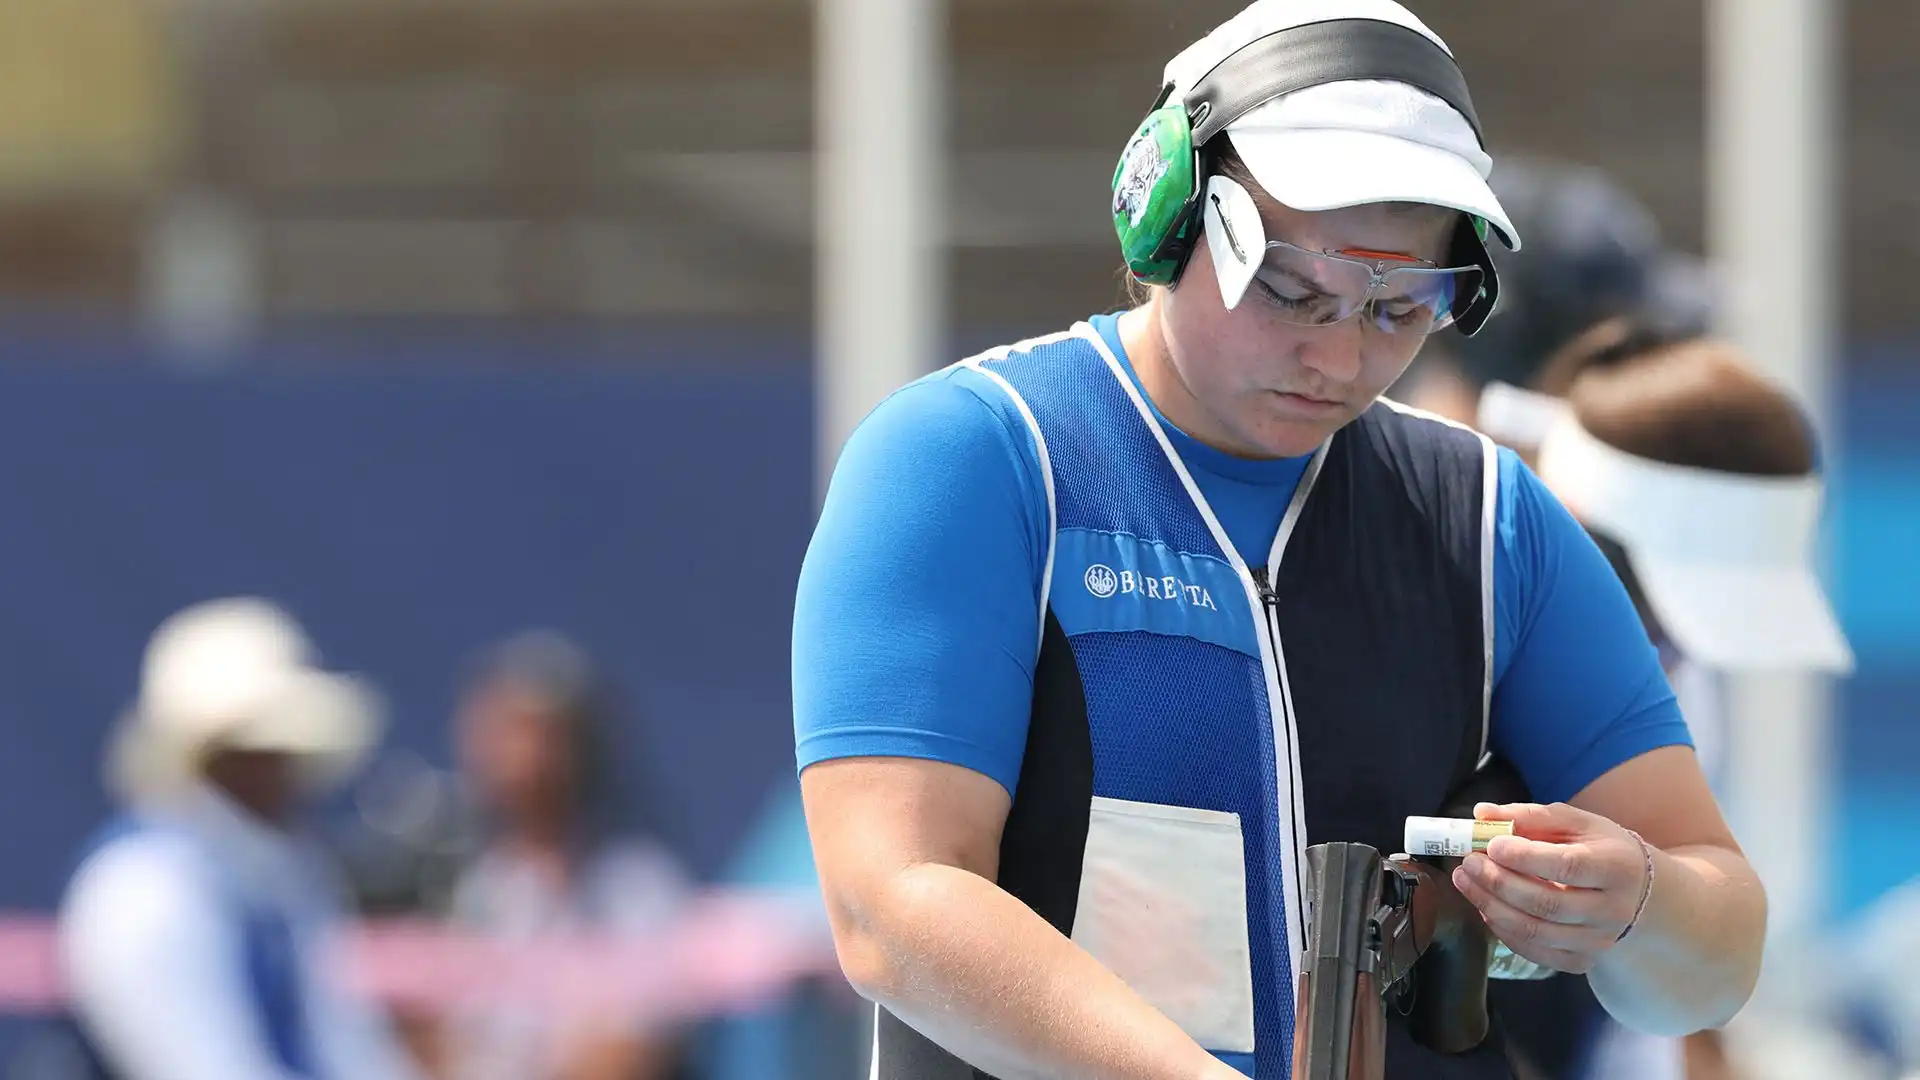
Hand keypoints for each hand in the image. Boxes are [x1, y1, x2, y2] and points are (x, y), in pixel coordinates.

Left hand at [1447, 801, 1651, 974]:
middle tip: (1468, 862)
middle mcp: (1613, 910)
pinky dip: (1503, 930)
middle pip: (1547, 904)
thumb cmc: (1599, 849)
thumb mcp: (1575, 822)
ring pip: (1535, 932)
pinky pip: (1534, 951)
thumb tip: (1483, 813)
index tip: (1491, 845)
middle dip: (1498, 883)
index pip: (1567, 866)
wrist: (1635, 891)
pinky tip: (1487, 907)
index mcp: (1617, 867)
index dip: (1525, 857)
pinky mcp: (1581, 961)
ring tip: (1465, 881)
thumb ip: (1530, 816)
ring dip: (1491, 906)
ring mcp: (1598, 941)